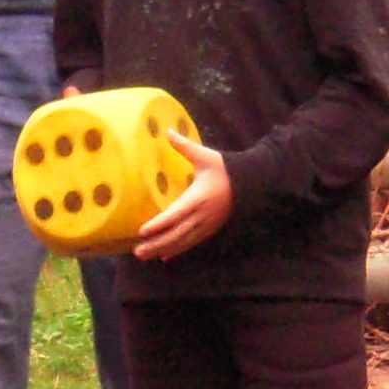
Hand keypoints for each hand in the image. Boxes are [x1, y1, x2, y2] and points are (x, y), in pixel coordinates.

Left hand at [133, 134, 235, 259]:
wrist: (251, 183)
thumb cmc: (225, 168)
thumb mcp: (206, 156)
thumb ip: (185, 146)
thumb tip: (167, 131)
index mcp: (198, 197)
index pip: (176, 214)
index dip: (159, 223)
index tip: (142, 231)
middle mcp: (202, 215)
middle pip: (176, 234)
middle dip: (156, 243)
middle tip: (137, 251)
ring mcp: (206, 225)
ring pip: (182, 241)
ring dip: (163, 249)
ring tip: (144, 255)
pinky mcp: (209, 229)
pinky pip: (191, 243)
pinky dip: (177, 250)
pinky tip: (164, 256)